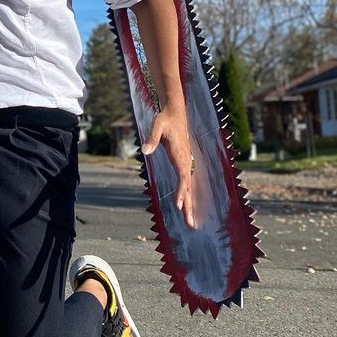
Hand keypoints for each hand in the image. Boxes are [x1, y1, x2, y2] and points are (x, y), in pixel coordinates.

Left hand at [141, 106, 196, 228]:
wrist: (175, 112)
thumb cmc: (165, 119)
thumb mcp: (156, 125)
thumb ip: (151, 138)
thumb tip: (145, 151)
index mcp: (179, 154)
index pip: (182, 177)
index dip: (181, 191)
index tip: (178, 205)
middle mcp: (186, 161)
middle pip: (188, 187)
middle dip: (189, 206)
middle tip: (190, 224)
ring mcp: (186, 162)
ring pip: (189, 187)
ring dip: (190, 205)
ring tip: (190, 222)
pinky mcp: (184, 163)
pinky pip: (187, 183)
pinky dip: (187, 196)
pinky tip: (187, 206)